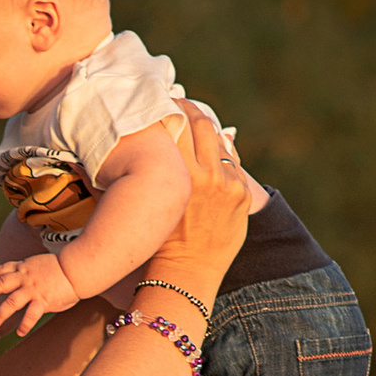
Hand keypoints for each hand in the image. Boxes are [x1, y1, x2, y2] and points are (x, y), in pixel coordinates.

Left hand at [0, 250, 84, 339]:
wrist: (79, 267)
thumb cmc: (67, 267)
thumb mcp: (43, 265)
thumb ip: (34, 274)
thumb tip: (30, 282)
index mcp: (25, 267)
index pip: (2, 270)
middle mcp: (25, 277)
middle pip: (0, 283)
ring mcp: (33, 289)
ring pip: (11, 302)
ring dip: (0, 314)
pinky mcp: (43, 300)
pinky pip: (30, 315)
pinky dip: (24, 325)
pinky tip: (19, 333)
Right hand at [140, 113, 255, 298]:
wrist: (186, 274)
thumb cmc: (156, 243)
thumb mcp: (148, 204)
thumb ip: (150, 174)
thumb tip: (133, 145)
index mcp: (180, 177)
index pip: (175, 126)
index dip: (167, 109)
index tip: (160, 101)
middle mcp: (207, 175)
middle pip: (200, 124)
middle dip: (188, 109)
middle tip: (177, 103)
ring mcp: (228, 183)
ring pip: (217, 139)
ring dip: (205, 127)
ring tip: (192, 122)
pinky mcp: (242, 194)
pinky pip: (232, 161)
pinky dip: (221, 150)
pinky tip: (210, 147)